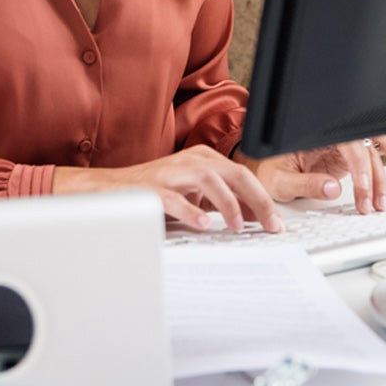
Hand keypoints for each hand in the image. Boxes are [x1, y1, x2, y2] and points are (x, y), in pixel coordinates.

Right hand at [53, 145, 281, 232]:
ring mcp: (170, 172)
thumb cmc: (152, 193)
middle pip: (234, 173)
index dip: (264, 198)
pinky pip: (175, 198)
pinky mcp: (151, 188)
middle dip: (258, 200)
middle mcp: (190, 161)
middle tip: (272, 225)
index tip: (277, 223)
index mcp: (203, 159)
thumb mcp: (193, 195)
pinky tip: (203, 225)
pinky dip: (191, 211)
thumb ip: (221, 201)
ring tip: (238, 226)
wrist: (108, 190)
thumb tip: (255, 216)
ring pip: (209, 180)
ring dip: (228, 204)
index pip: (243, 175)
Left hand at [236, 136, 385, 213]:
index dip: (358, 164)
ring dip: (380, 177)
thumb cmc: (263, 169)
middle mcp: (329, 136)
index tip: (362, 187)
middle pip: (363, 148)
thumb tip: (333, 189)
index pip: (346, 143)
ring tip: (380, 203)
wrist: (257, 168)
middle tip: (373, 203)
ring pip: (370, 154)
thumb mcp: (278, 180)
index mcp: (313, 134)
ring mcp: (339, 145)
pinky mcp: (344, 155)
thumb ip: (305, 184)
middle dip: (373, 175)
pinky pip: (369, 155)